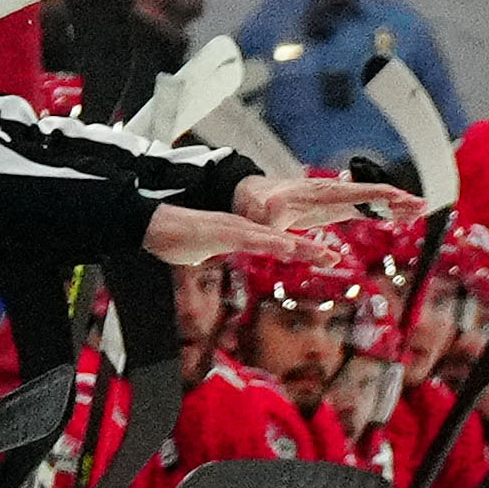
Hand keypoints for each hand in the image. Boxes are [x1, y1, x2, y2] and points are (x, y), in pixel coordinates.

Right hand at [145, 204, 346, 266]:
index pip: (277, 244)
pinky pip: (250, 240)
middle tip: (335, 259)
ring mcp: (234, 229)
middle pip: (282, 240)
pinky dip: (270, 244)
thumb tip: (224, 261)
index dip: (301, 250)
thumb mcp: (207, 253)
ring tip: (322, 254)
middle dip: (310, 250)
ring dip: (298, 247)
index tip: (323, 258)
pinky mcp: (222, 232)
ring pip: (272, 238)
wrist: (152, 226)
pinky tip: (286, 248)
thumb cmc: (176, 240)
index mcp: (241, 235)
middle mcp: (243, 229)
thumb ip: (221, 254)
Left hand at [232, 173, 421, 231]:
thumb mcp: (265, 220)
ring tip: (421, 210)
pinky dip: (382, 211)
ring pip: (370, 199)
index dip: (380, 196)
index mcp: (319, 193)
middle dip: (397, 199)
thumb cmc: (255, 206)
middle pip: (370, 193)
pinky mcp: (333, 207)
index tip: (402, 199)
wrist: (248, 195)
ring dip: (394, 205)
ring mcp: (334, 199)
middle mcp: (331, 192)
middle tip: (423, 206)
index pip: (356, 192)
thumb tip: (295, 239)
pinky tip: (398, 216)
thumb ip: (281, 229)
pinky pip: (363, 207)